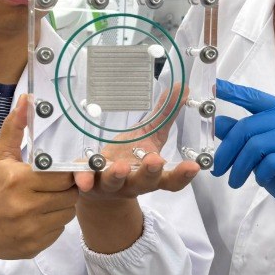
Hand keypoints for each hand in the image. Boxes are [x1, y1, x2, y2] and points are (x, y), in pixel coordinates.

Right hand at [0, 96, 79, 259]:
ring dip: (61, 207)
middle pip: (70, 196)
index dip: (67, 174)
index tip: (61, 172)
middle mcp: (25, 207)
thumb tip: (26, 100)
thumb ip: (15, 128)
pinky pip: (58, 231)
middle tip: (52, 187)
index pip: (63, 176)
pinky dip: (53, 224)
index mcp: (18, 181)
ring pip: (67, 214)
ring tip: (44, 201)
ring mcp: (30, 230)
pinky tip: (37, 218)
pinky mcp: (33, 247)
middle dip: (65, 190)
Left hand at [74, 82, 200, 199]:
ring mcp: (109, 185)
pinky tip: (81, 179)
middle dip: (150, 172)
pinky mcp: (87, 181)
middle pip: (145, 182)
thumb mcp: (147, 136)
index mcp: (151, 175)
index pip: (170, 180)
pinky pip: (83, 181)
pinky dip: (82, 179)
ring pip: (114, 182)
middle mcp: (132, 184)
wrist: (100, 186)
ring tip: (120, 166)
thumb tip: (181, 88)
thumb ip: (164, 116)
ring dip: (118, 175)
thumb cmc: (129, 158)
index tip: (193, 166)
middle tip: (156, 160)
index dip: (182, 175)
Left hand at [213, 79, 274, 240]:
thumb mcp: (258, 153)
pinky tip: (262, 181)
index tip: (212, 86)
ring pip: (258, 145)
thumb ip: (242, 135)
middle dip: (227, 150)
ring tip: (235, 181)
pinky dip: (260, 174)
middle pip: (250, 127)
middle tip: (216, 169)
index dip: (233, 92)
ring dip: (240, 167)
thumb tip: (217, 122)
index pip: (255, 98)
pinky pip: (272, 162)